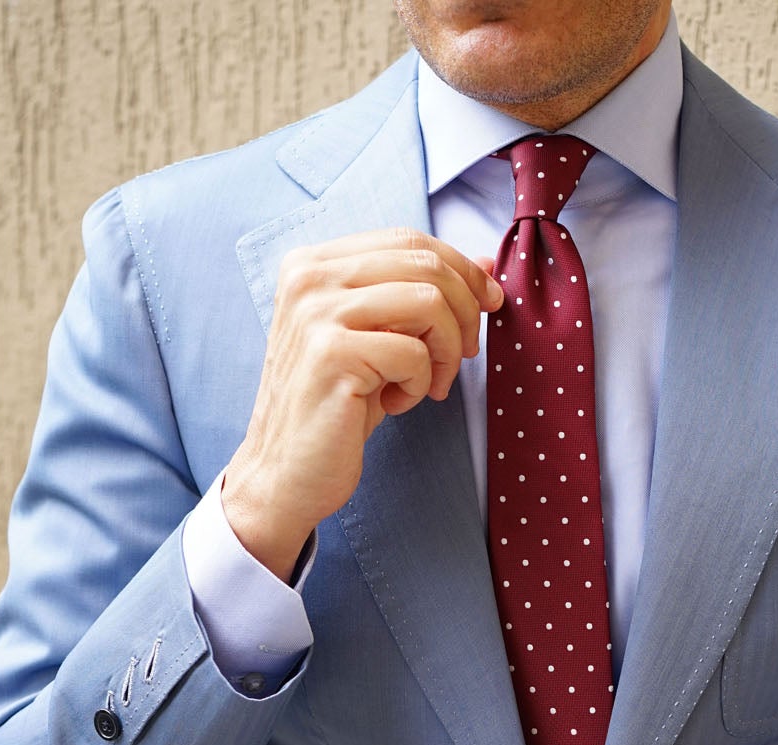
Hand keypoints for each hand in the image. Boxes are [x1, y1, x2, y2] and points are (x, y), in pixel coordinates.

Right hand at [222, 230, 502, 579]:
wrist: (287, 473)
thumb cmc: (337, 408)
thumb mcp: (380, 340)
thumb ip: (418, 296)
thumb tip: (484, 266)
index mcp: (314, 263)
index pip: (408, 239)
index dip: (461, 270)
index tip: (490, 304)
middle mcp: (309, 277)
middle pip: (424, 264)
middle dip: (465, 312)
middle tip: (465, 356)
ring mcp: (315, 312)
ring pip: (428, 302)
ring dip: (446, 350)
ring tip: (430, 385)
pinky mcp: (330, 353)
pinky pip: (413, 351)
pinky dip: (420, 383)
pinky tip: (395, 404)